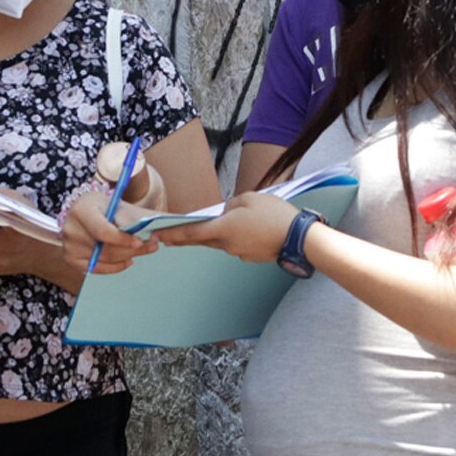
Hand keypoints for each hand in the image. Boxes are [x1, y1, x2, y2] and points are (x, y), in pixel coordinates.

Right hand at [60, 191, 157, 274]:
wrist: (87, 210)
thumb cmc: (107, 207)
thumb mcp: (121, 205)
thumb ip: (141, 216)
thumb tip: (175, 224)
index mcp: (82, 210)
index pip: (103, 231)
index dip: (123, 239)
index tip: (141, 241)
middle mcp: (70, 228)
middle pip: (105, 248)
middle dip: (132, 249)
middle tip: (152, 245)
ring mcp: (69, 246)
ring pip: (104, 259)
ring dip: (127, 257)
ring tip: (143, 249)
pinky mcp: (70, 258)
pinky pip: (97, 269)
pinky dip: (115, 267)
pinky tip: (128, 260)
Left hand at [157, 192, 297, 262]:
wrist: (298, 238)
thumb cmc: (274, 214)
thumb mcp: (250, 198)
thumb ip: (232, 204)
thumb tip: (226, 212)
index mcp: (223, 228)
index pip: (191, 233)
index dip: (173, 234)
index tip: (157, 236)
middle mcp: (227, 244)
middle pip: (203, 240)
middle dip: (186, 238)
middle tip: (169, 237)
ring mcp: (239, 253)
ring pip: (222, 241)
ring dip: (219, 233)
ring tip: (234, 220)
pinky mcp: (251, 257)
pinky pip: (237, 244)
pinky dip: (237, 237)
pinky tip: (251, 228)